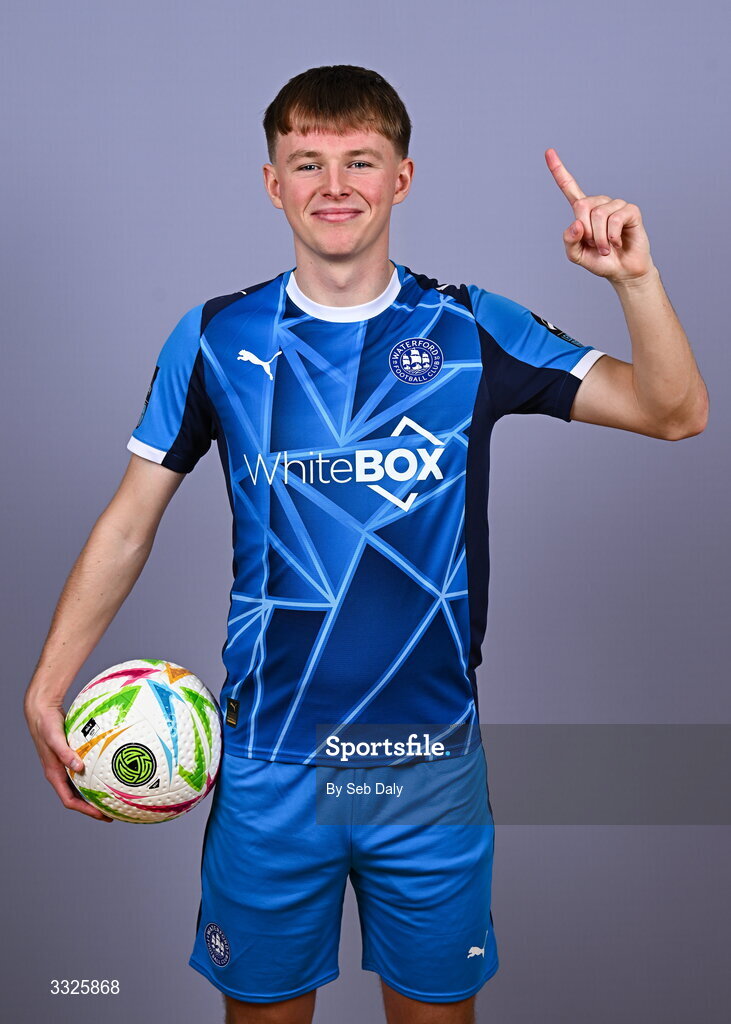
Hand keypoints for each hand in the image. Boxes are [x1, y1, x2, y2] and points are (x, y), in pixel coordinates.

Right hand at [24, 694, 113, 821]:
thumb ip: (65, 753)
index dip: (85, 810)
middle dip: (92, 807)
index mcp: (54, 774)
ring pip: (80, 786)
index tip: (101, 815)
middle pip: (77, 797)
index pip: (70, 800)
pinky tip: (107, 773)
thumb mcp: (55, 739)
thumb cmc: (47, 725)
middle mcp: (59, 773)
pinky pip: (83, 771)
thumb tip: (79, 767)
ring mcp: (64, 766)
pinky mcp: (70, 757)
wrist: (42, 711)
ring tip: (111, 797)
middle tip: (111, 811)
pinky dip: (94, 776)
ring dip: (93, 794)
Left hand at [545, 148, 654, 283]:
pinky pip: (615, 219)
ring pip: (599, 215)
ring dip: (600, 239)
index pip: (569, 187)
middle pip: (582, 206)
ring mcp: (616, 205)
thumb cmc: (600, 261)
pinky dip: (612, 237)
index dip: (558, 170)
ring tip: (607, 247)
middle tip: (595, 245)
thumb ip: (569, 241)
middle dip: (585, 231)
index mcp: (583, 211)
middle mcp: (599, 203)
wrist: (623, 270)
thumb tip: (577, 224)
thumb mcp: (576, 255)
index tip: (549, 152)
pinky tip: (617, 242)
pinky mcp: (631, 210)